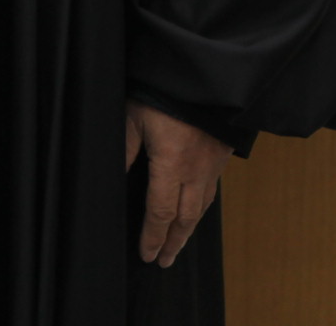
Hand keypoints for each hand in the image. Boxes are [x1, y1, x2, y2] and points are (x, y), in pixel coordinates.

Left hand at [125, 101, 231, 266]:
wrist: (208, 73)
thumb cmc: (165, 91)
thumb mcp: (133, 116)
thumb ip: (124, 149)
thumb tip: (113, 178)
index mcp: (171, 164)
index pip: (160, 212)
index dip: (152, 237)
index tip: (147, 255)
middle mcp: (195, 170)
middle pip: (185, 218)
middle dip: (173, 242)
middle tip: (165, 261)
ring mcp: (213, 164)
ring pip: (202, 206)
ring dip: (189, 228)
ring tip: (179, 242)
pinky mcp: (223, 153)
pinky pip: (212, 189)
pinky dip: (202, 206)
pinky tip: (196, 208)